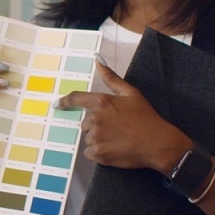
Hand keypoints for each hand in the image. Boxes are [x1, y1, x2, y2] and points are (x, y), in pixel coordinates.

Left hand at [55, 59, 191, 173]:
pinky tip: (115, 149)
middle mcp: (95, 118)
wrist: (157, 143)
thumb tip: (98, 60)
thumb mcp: (131, 93)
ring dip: (99, 140)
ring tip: (118, 139)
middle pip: (85, 123)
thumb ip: (111, 78)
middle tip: (117, 128)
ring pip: (89, 138)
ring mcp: (96, 136)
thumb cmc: (145, 117)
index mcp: (101, 102)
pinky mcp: (98, 153)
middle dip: (97, 126)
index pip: (75, 99)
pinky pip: (90, 153)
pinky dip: (99, 153)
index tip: (57, 105)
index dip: (64, 102)